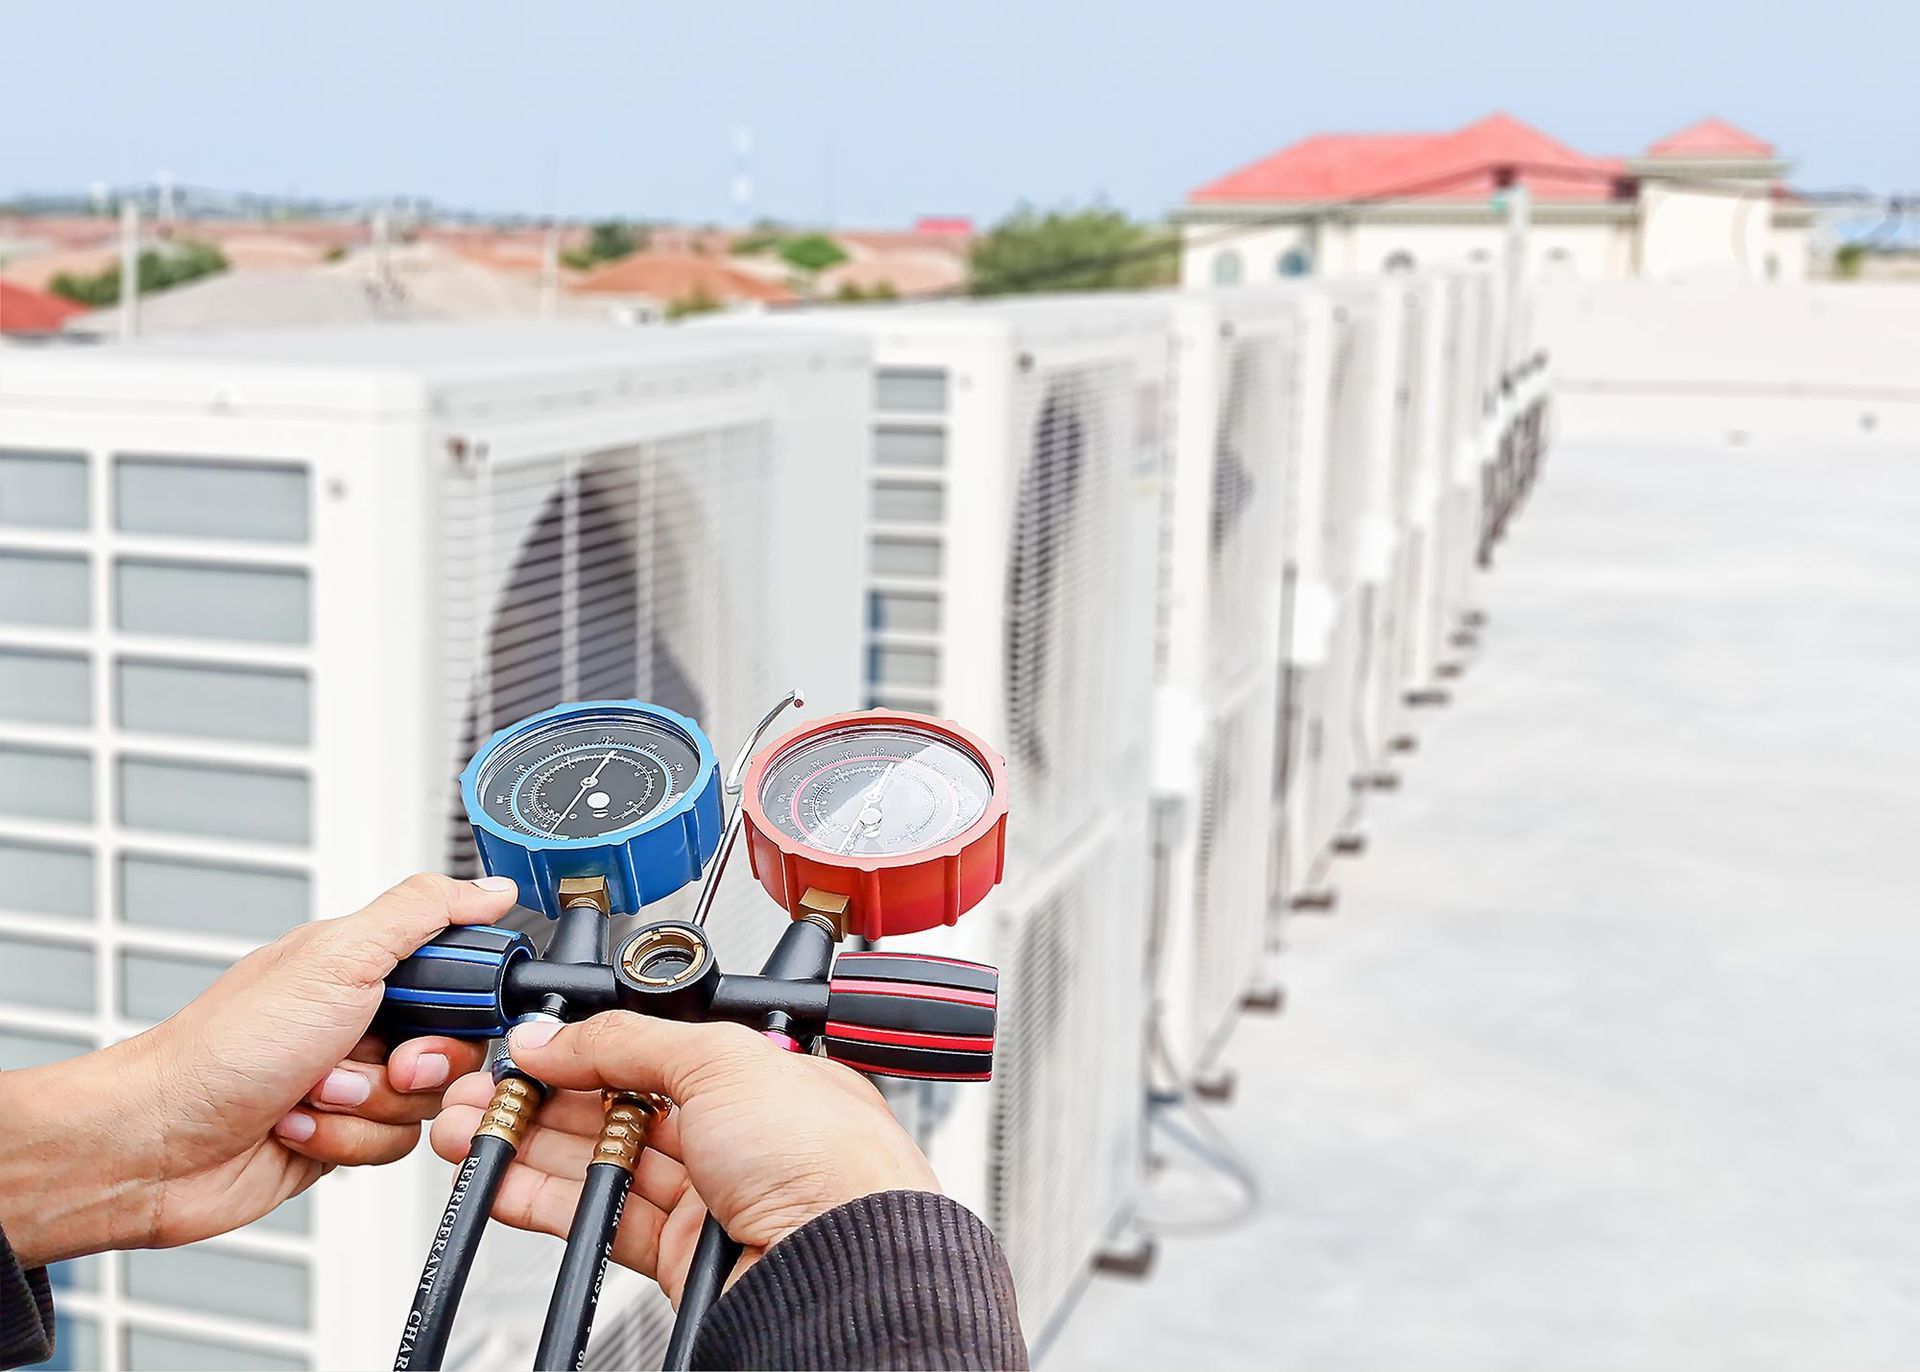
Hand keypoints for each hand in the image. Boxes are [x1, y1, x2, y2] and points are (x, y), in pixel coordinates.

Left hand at [0, 873, 516, 1267]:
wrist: (157, 1144)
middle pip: (456, 1045)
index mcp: (364, 965)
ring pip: (425, 1102)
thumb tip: (489, 888)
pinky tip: (297, 1125)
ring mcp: (352, 1079)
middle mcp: (361, 1018)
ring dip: (367, 1106)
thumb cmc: (224, 1047)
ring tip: (311, 1094)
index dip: (465, 1002)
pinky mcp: (341, 1134)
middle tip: (375, 1059)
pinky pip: (394, 1146)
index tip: (437, 1014)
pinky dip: (346, 1141)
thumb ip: (421, 914)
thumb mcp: (336, 959)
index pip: (462, 972)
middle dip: (414, 1064)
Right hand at [431, 1012, 938, 1302]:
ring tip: (466, 1128)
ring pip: (601, 1163)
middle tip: (482, 1088)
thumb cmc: (827, 1161)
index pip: (656, 1052)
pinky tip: (502, 1178)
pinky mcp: (679, 1257)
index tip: (531, 1046)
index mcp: (762, 1076)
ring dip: (529, 1144)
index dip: (589, 1049)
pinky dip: (543, 1199)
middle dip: (544, 1095)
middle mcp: (738, 1135)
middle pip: (619, 1108)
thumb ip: (630, 1042)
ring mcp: (709, 1199)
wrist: (841, 1267)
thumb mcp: (722, 1060)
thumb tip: (559, 1036)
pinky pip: (599, 1219)